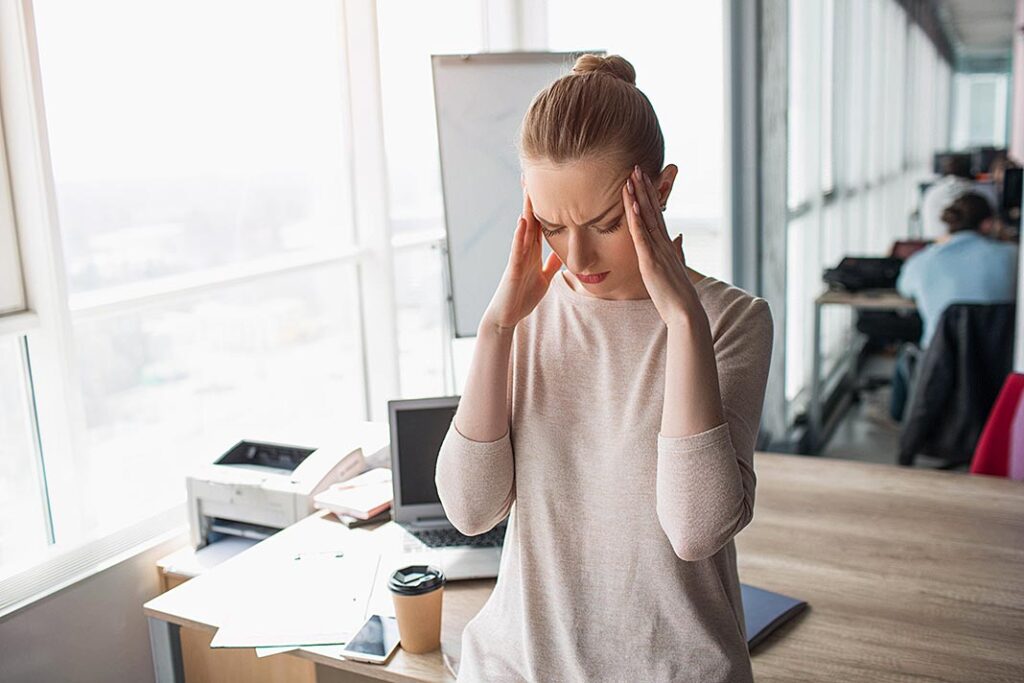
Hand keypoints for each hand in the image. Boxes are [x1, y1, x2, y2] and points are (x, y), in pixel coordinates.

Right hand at [481, 191, 561, 331]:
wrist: (507, 316)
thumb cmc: (522, 297)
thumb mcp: (543, 278)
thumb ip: (550, 265)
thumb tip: (562, 253)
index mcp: (533, 251)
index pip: (541, 222)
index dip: (546, 204)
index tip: (550, 183)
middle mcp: (523, 250)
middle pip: (530, 218)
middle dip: (533, 197)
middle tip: (534, 172)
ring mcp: (516, 258)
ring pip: (522, 229)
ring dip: (525, 209)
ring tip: (528, 188)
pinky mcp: (512, 270)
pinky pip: (516, 250)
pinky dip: (519, 235)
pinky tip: (522, 222)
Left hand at [623, 165, 700, 326]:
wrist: (685, 311)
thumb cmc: (678, 294)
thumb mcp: (676, 268)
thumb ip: (678, 252)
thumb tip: (680, 239)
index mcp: (667, 245)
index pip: (657, 214)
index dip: (650, 195)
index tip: (644, 179)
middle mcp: (664, 243)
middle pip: (653, 210)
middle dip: (644, 188)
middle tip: (636, 167)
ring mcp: (658, 250)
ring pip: (647, 217)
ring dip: (639, 196)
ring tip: (632, 177)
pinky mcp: (651, 261)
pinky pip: (642, 236)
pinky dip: (637, 219)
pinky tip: (633, 204)